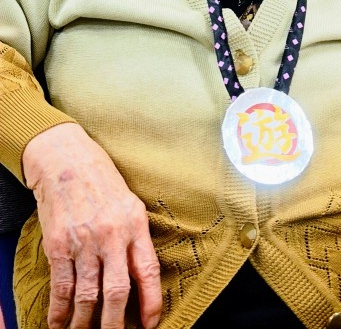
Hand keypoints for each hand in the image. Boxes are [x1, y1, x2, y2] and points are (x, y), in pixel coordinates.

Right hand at [23, 124, 161, 328]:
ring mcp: (84, 241)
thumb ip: (135, 236)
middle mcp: (112, 234)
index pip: (148, 271)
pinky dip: (60, 311)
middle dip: (116, 323)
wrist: (66, 158)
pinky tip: (60, 323)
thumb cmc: (101, 180)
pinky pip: (62, 286)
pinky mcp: (59, 244)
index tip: (150, 324)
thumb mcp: (129, 203)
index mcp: (135, 224)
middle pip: (117, 291)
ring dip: (85, 323)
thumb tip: (140, 273)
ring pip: (87, 295)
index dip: (151, 302)